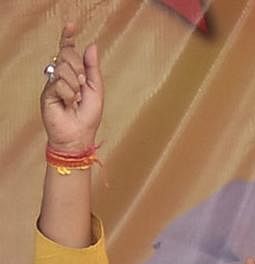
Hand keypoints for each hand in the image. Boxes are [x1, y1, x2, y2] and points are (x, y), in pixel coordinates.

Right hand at [41, 23, 102, 153]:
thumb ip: (93, 68)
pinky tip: (69, 103)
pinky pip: (59, 83)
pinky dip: (69, 94)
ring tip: (76, 99)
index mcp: (73, 74)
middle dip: (78, 68)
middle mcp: (61, 76)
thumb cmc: (88, 116)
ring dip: (75, 85)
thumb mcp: (96, 89)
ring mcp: (52, 83)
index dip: (68, 38)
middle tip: (82, 85)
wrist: (78, 135)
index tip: (71, 25)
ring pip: (63, 68)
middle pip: (67, 55)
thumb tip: (91, 45)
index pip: (68, 51)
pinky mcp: (46, 92)